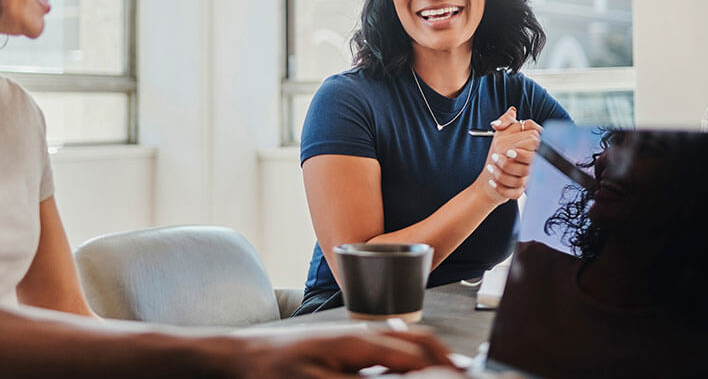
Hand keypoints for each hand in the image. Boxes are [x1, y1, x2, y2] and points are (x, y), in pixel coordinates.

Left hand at [234, 331, 453, 377]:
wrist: (242, 356)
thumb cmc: (274, 370)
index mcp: (361, 342)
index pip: (417, 354)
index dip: (445, 368)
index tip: (465, 376)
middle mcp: (362, 333)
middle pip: (417, 340)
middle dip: (444, 356)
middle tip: (465, 372)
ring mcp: (352, 335)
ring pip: (403, 340)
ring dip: (426, 355)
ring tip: (445, 370)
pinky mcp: (342, 343)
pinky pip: (385, 345)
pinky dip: (405, 356)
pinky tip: (404, 369)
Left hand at [475, 107, 540, 205]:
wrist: (489, 177)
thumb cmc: (499, 152)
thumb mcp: (502, 133)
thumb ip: (507, 121)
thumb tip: (512, 112)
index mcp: (531, 148)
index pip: (535, 146)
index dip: (522, 150)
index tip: (508, 151)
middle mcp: (532, 164)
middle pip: (529, 164)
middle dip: (509, 162)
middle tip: (496, 158)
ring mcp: (528, 178)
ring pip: (521, 179)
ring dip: (502, 174)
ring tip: (491, 168)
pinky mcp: (520, 191)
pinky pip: (515, 193)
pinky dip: (501, 188)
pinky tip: (492, 182)